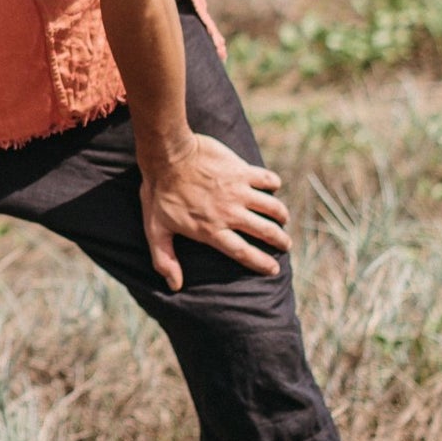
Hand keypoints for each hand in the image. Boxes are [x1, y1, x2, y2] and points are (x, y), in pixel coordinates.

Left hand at [140, 132, 290, 291]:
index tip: (274, 269)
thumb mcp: (155, 230)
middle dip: (280, 240)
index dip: (261, 263)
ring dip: (281, 214)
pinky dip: (273, 183)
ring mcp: (238, 191)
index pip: (243, 253)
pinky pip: (266, 179)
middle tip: (285, 244)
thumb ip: (165, 259)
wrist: (166, 154)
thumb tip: (174, 286)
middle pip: (265, 231)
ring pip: (271, 206)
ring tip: (283, 218)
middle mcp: (229, 213)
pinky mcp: (240, 170)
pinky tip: (273, 186)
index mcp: (211, 230)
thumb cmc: (159, 192)